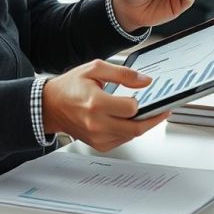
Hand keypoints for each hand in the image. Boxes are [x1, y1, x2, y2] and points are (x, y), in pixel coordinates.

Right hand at [42, 60, 169, 151]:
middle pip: (136, 128)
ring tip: (147, 112)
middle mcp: (96, 124)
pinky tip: (129, 120)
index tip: (146, 95)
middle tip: (162, 111)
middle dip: (153, 119)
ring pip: (131, 136)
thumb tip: (145, 81)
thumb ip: (123, 73)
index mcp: (96, 103)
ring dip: (142, 125)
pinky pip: (122, 140)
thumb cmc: (70, 87)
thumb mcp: (95, 69)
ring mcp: (97, 137)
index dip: (141, 102)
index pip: (131, 109)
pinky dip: (130, 131)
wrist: (50, 106)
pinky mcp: (98, 144)